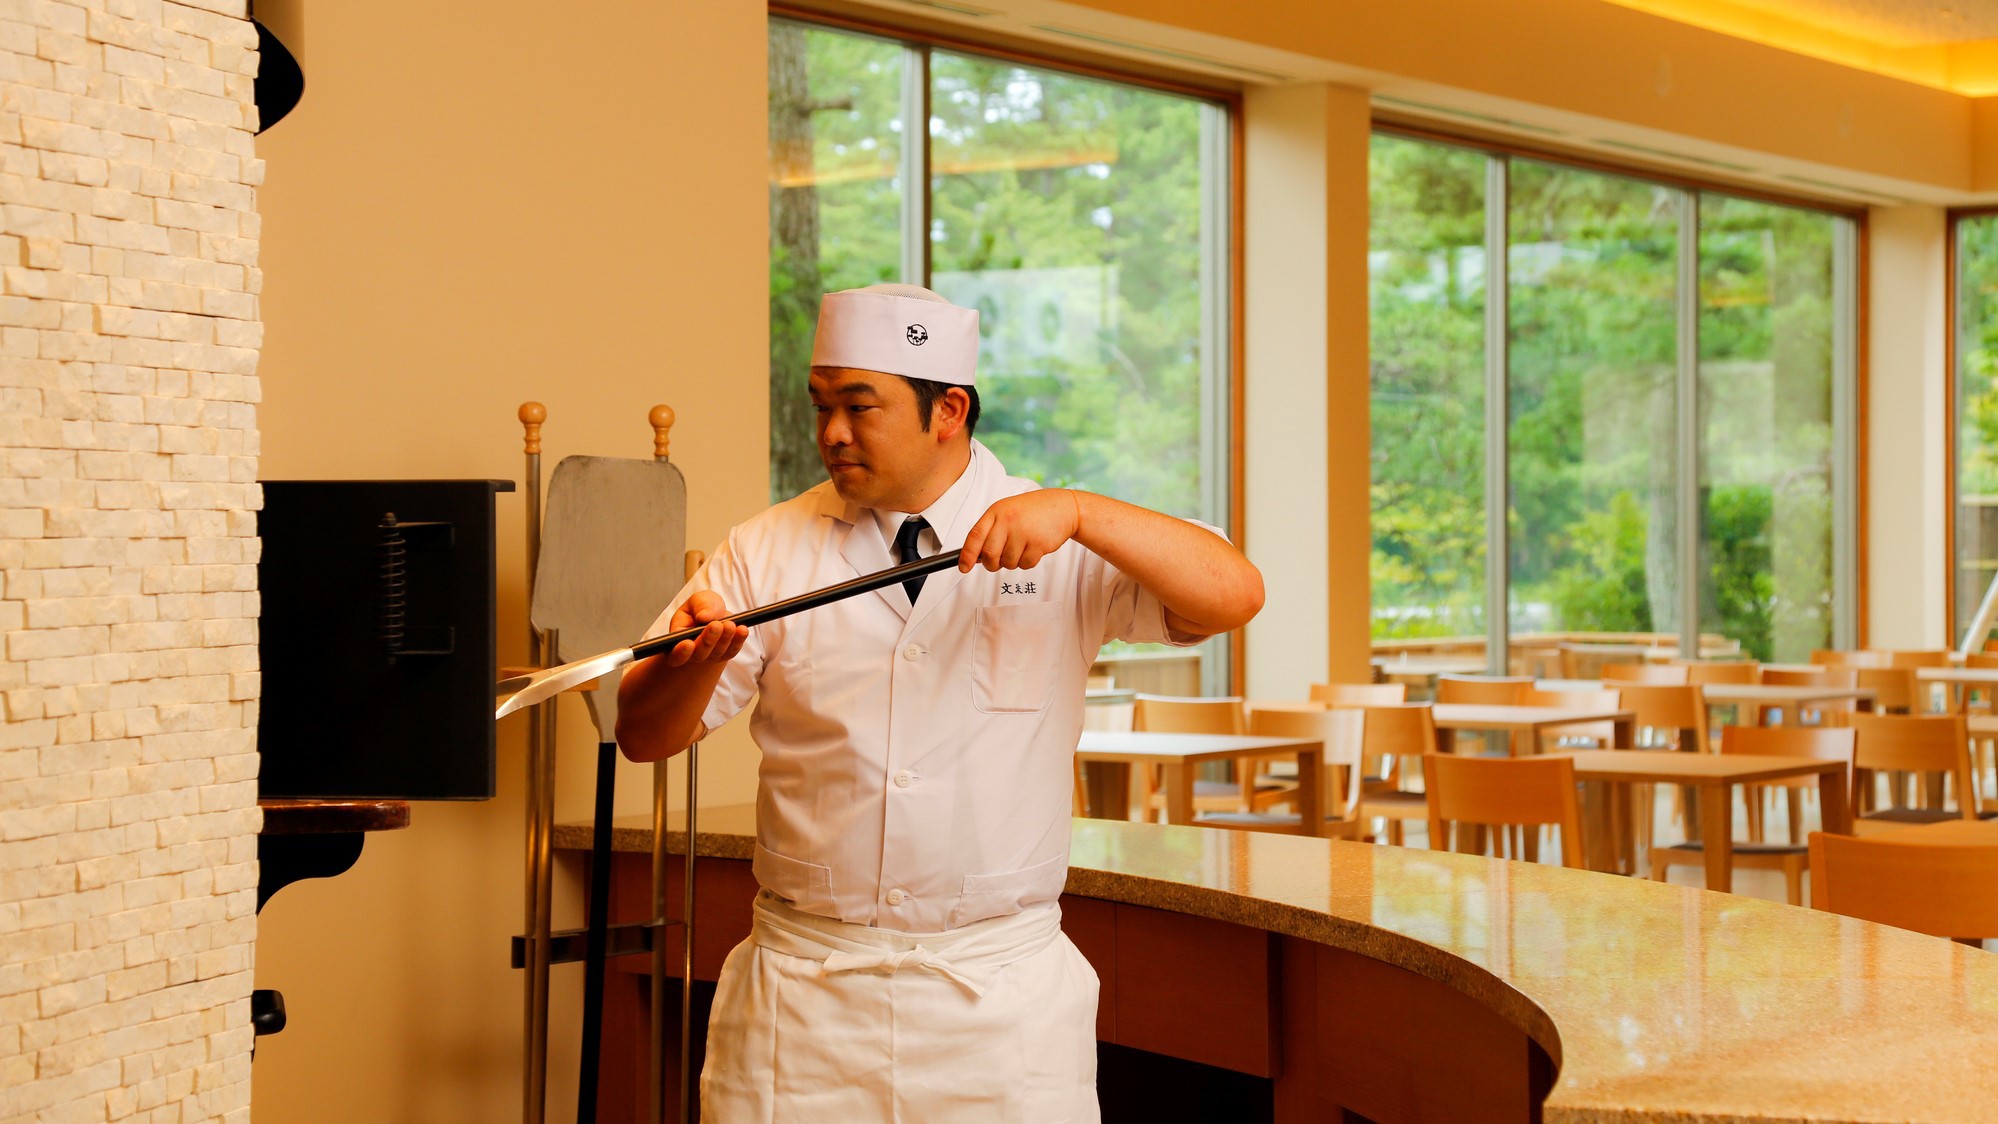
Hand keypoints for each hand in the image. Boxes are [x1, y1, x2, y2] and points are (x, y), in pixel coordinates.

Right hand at [662, 590, 749, 666]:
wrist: (715, 616)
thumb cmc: (702, 609)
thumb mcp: (697, 601)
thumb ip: (700, 605)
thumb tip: (704, 616)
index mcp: (677, 641)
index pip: (675, 654)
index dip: (680, 652)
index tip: (688, 643)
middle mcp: (692, 653)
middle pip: (699, 654)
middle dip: (708, 640)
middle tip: (715, 625)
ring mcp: (710, 656)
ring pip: (717, 652)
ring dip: (725, 638)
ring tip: (730, 625)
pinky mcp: (726, 653)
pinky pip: (732, 650)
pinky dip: (738, 640)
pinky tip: (742, 630)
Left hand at [960, 490, 1082, 571]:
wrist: (1063, 507)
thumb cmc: (1033, 511)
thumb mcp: (1008, 512)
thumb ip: (992, 530)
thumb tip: (975, 555)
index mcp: (997, 511)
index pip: (975, 535)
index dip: (967, 554)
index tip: (963, 567)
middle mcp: (1008, 520)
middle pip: (989, 555)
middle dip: (992, 564)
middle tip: (999, 561)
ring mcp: (1023, 532)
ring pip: (1007, 563)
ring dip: (1013, 561)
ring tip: (1022, 546)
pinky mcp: (1038, 543)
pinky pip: (1025, 565)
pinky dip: (1027, 562)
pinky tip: (1033, 547)